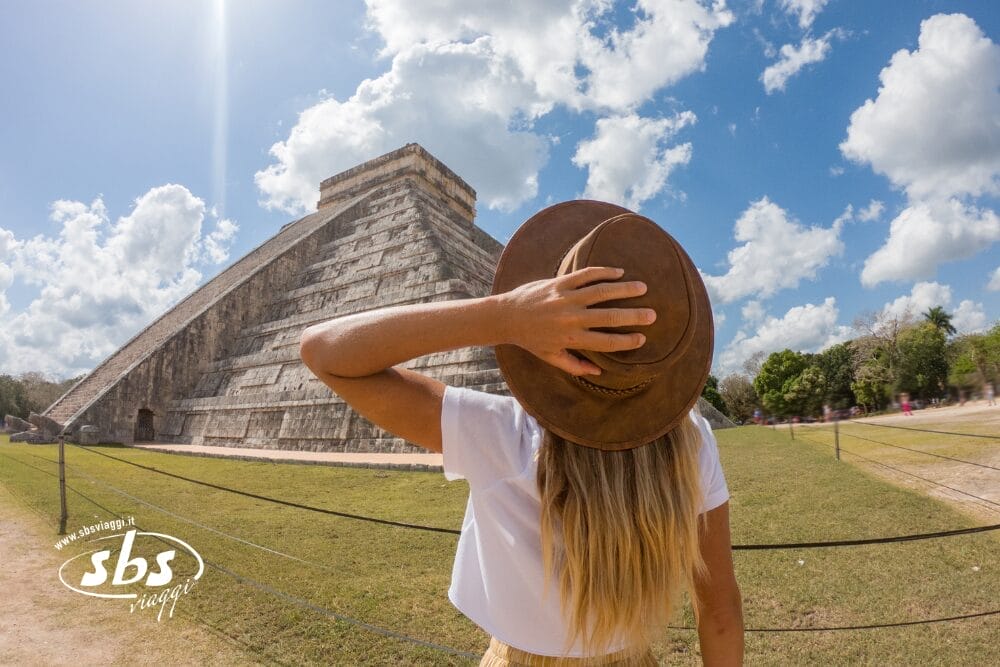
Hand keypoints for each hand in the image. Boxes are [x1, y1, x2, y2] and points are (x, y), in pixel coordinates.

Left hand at [498, 266, 655, 375]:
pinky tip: (619, 272)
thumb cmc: (530, 339)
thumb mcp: (551, 357)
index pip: (607, 342)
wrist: (506, 316)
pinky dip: (604, 272)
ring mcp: (566, 298)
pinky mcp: (559, 282)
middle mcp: (571, 318)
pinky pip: (585, 275)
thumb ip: (575, 366)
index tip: (642, 338)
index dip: (627, 341)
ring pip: (602, 292)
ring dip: (625, 289)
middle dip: (634, 316)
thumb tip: (599, 372)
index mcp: (571, 339)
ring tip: (642, 288)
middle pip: (610, 317)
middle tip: (652, 314)